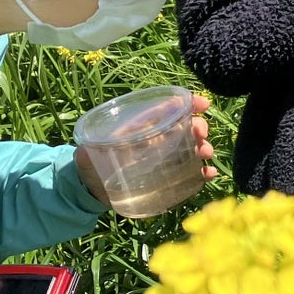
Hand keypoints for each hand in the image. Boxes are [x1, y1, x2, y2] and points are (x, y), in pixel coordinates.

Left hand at [76, 93, 215, 206]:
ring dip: (203, 147)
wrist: (93, 189)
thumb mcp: (88, 155)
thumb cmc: (92, 165)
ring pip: (191, 147)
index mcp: (140, 128)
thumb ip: (86, 152)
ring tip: (206, 153)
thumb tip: (85, 151)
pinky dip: (203, 171)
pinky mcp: (168, 177)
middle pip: (183, 127)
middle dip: (198, 126)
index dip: (186, 103)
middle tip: (202, 135)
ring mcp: (164, 158)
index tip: (203, 104)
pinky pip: (191, 171)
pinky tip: (208, 174)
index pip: (165, 110)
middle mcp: (156, 139)